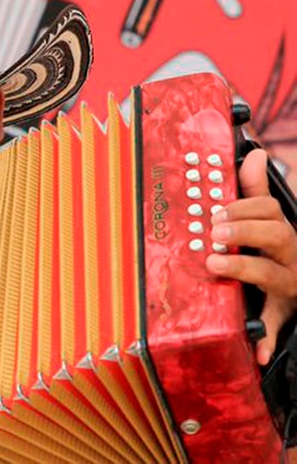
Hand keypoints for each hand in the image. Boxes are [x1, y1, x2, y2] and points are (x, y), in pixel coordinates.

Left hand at [205, 149, 296, 364]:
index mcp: (283, 231)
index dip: (245, 207)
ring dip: (245, 269)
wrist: (295, 287)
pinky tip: (258, 350)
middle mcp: (290, 257)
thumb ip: (256, 192)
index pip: (272, 211)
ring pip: (275, 276)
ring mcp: (289, 286)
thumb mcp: (268, 221)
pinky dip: (268, 339)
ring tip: (215, 263)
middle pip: (278, 237)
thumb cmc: (272, 250)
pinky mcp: (283, 313)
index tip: (216, 208)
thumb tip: (254, 154)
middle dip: (245, 231)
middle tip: (214, 230)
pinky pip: (276, 327)